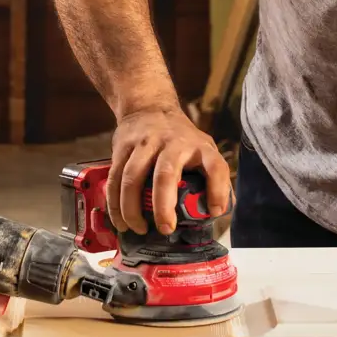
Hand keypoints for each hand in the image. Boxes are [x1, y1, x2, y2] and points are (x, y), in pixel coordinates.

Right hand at [107, 106, 231, 234]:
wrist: (148, 106)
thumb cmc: (180, 137)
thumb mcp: (203, 148)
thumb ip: (213, 178)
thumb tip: (221, 213)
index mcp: (198, 147)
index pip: (215, 166)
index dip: (218, 190)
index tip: (214, 212)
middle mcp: (172, 143)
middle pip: (166, 174)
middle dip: (163, 206)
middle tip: (165, 229)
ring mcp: (145, 143)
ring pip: (133, 177)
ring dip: (132, 209)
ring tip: (139, 229)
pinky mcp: (122, 147)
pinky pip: (115, 178)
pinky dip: (115, 204)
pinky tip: (120, 221)